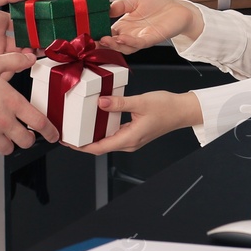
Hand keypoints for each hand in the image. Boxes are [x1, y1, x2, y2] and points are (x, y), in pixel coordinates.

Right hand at [0, 51, 57, 153]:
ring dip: (8, 143)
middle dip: (29, 139)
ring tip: (4, 135)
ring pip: (7, 148)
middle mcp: (4, 121)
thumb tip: (30, 58)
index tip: (54, 135)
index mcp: (12, 103)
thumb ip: (13, 61)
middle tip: (26, 134)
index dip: (51, 131)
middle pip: (26, 141)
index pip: (39, 122)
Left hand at [70, 90, 201, 154]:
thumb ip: (119, 103)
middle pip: (100, 146)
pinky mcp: (134, 134)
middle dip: (83, 142)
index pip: (99, 148)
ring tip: (79, 126)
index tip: (68, 142)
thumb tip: (101, 102)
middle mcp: (129, 143)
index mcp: (129, 139)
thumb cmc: (167, 108)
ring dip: (93, 136)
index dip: (81, 147)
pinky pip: (114, 135)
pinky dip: (103, 130)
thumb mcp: (140, 102)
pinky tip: (97, 119)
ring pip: (107, 141)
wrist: (182, 111)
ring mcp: (132, 140)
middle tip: (69, 132)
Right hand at [99, 0, 202, 53]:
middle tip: (91, 41)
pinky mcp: (151, 39)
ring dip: (113, 45)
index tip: (86, 31)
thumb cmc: (158, 5)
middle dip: (101, 43)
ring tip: (104, 40)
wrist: (178, 8)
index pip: (107, 31)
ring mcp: (140, 38)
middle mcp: (130, 34)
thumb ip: (120, 5)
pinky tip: (121, 38)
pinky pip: (138, 44)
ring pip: (124, 47)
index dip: (97, 32)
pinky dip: (128, 42)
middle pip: (113, 43)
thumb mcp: (135, 0)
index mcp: (124, 25)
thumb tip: (105, 8)